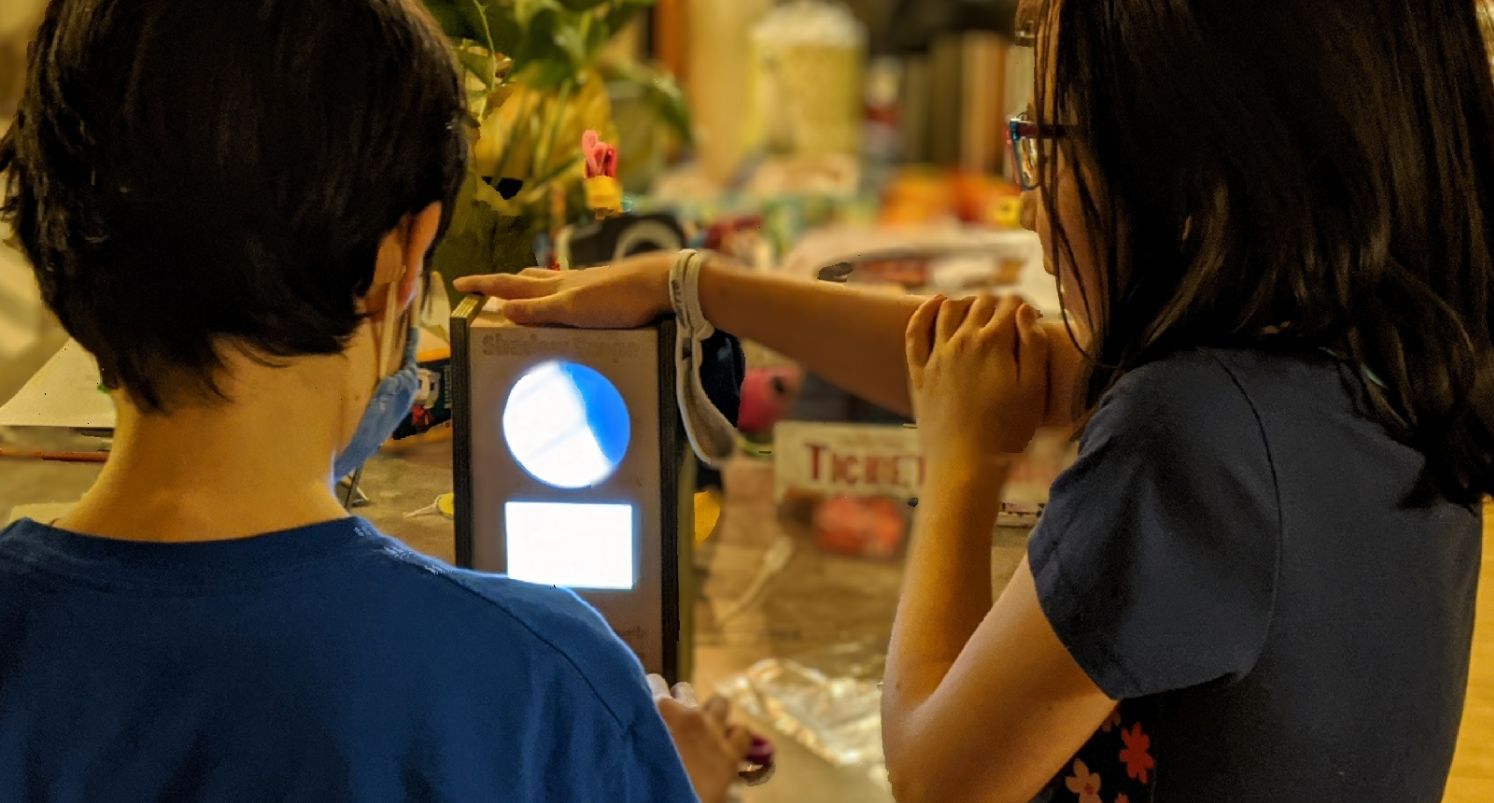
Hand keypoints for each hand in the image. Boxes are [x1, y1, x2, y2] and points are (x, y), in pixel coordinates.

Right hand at [451, 251, 674, 327]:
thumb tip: (501, 308)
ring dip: (525, 283)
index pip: (509, 284)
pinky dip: (552, 290)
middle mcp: (565, 280)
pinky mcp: (603, 286)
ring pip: (546, 280)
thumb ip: (539, 309)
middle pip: (524, 278)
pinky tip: (563, 294)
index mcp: (554, 286)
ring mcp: (585, 281)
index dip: (483, 284)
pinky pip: (567, 287)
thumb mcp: (574, 309)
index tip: (458, 282)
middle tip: (481, 285)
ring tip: (515, 286)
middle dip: (500, 282)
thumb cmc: (619, 299)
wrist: (661, 282)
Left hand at [648, 675, 751, 802]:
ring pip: (686, 689)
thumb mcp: (713, 795)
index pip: (742, 733)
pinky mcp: (660, 706)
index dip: (731, 734)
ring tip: (658, 708)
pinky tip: (639, 696)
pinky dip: (650, 689)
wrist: (662, 797)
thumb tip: (723, 780)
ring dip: (675, 698)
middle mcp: (711, 729)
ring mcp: (687, 714)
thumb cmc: (691, 799)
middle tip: (688, 722)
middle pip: (719, 703)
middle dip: (705, 710)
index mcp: (728, 757)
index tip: (721, 738)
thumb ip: (719, 779)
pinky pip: (657, 684)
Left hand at [905, 294, 1049, 469]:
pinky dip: (924, 311)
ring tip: (978, 310)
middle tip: (1008, 319)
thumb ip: (1033, 346)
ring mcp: (937, 356)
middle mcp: (963, 341)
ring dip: (967, 303)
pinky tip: (936, 302)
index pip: (1011, 305)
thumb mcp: (1033, 391)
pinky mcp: (919, 372)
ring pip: (949, 309)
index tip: (1031, 319)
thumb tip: (1025, 312)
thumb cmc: (1007, 432)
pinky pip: (916, 331)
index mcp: (994, 344)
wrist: (965, 464)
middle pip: (981, 304)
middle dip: (998, 305)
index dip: (1024, 307)